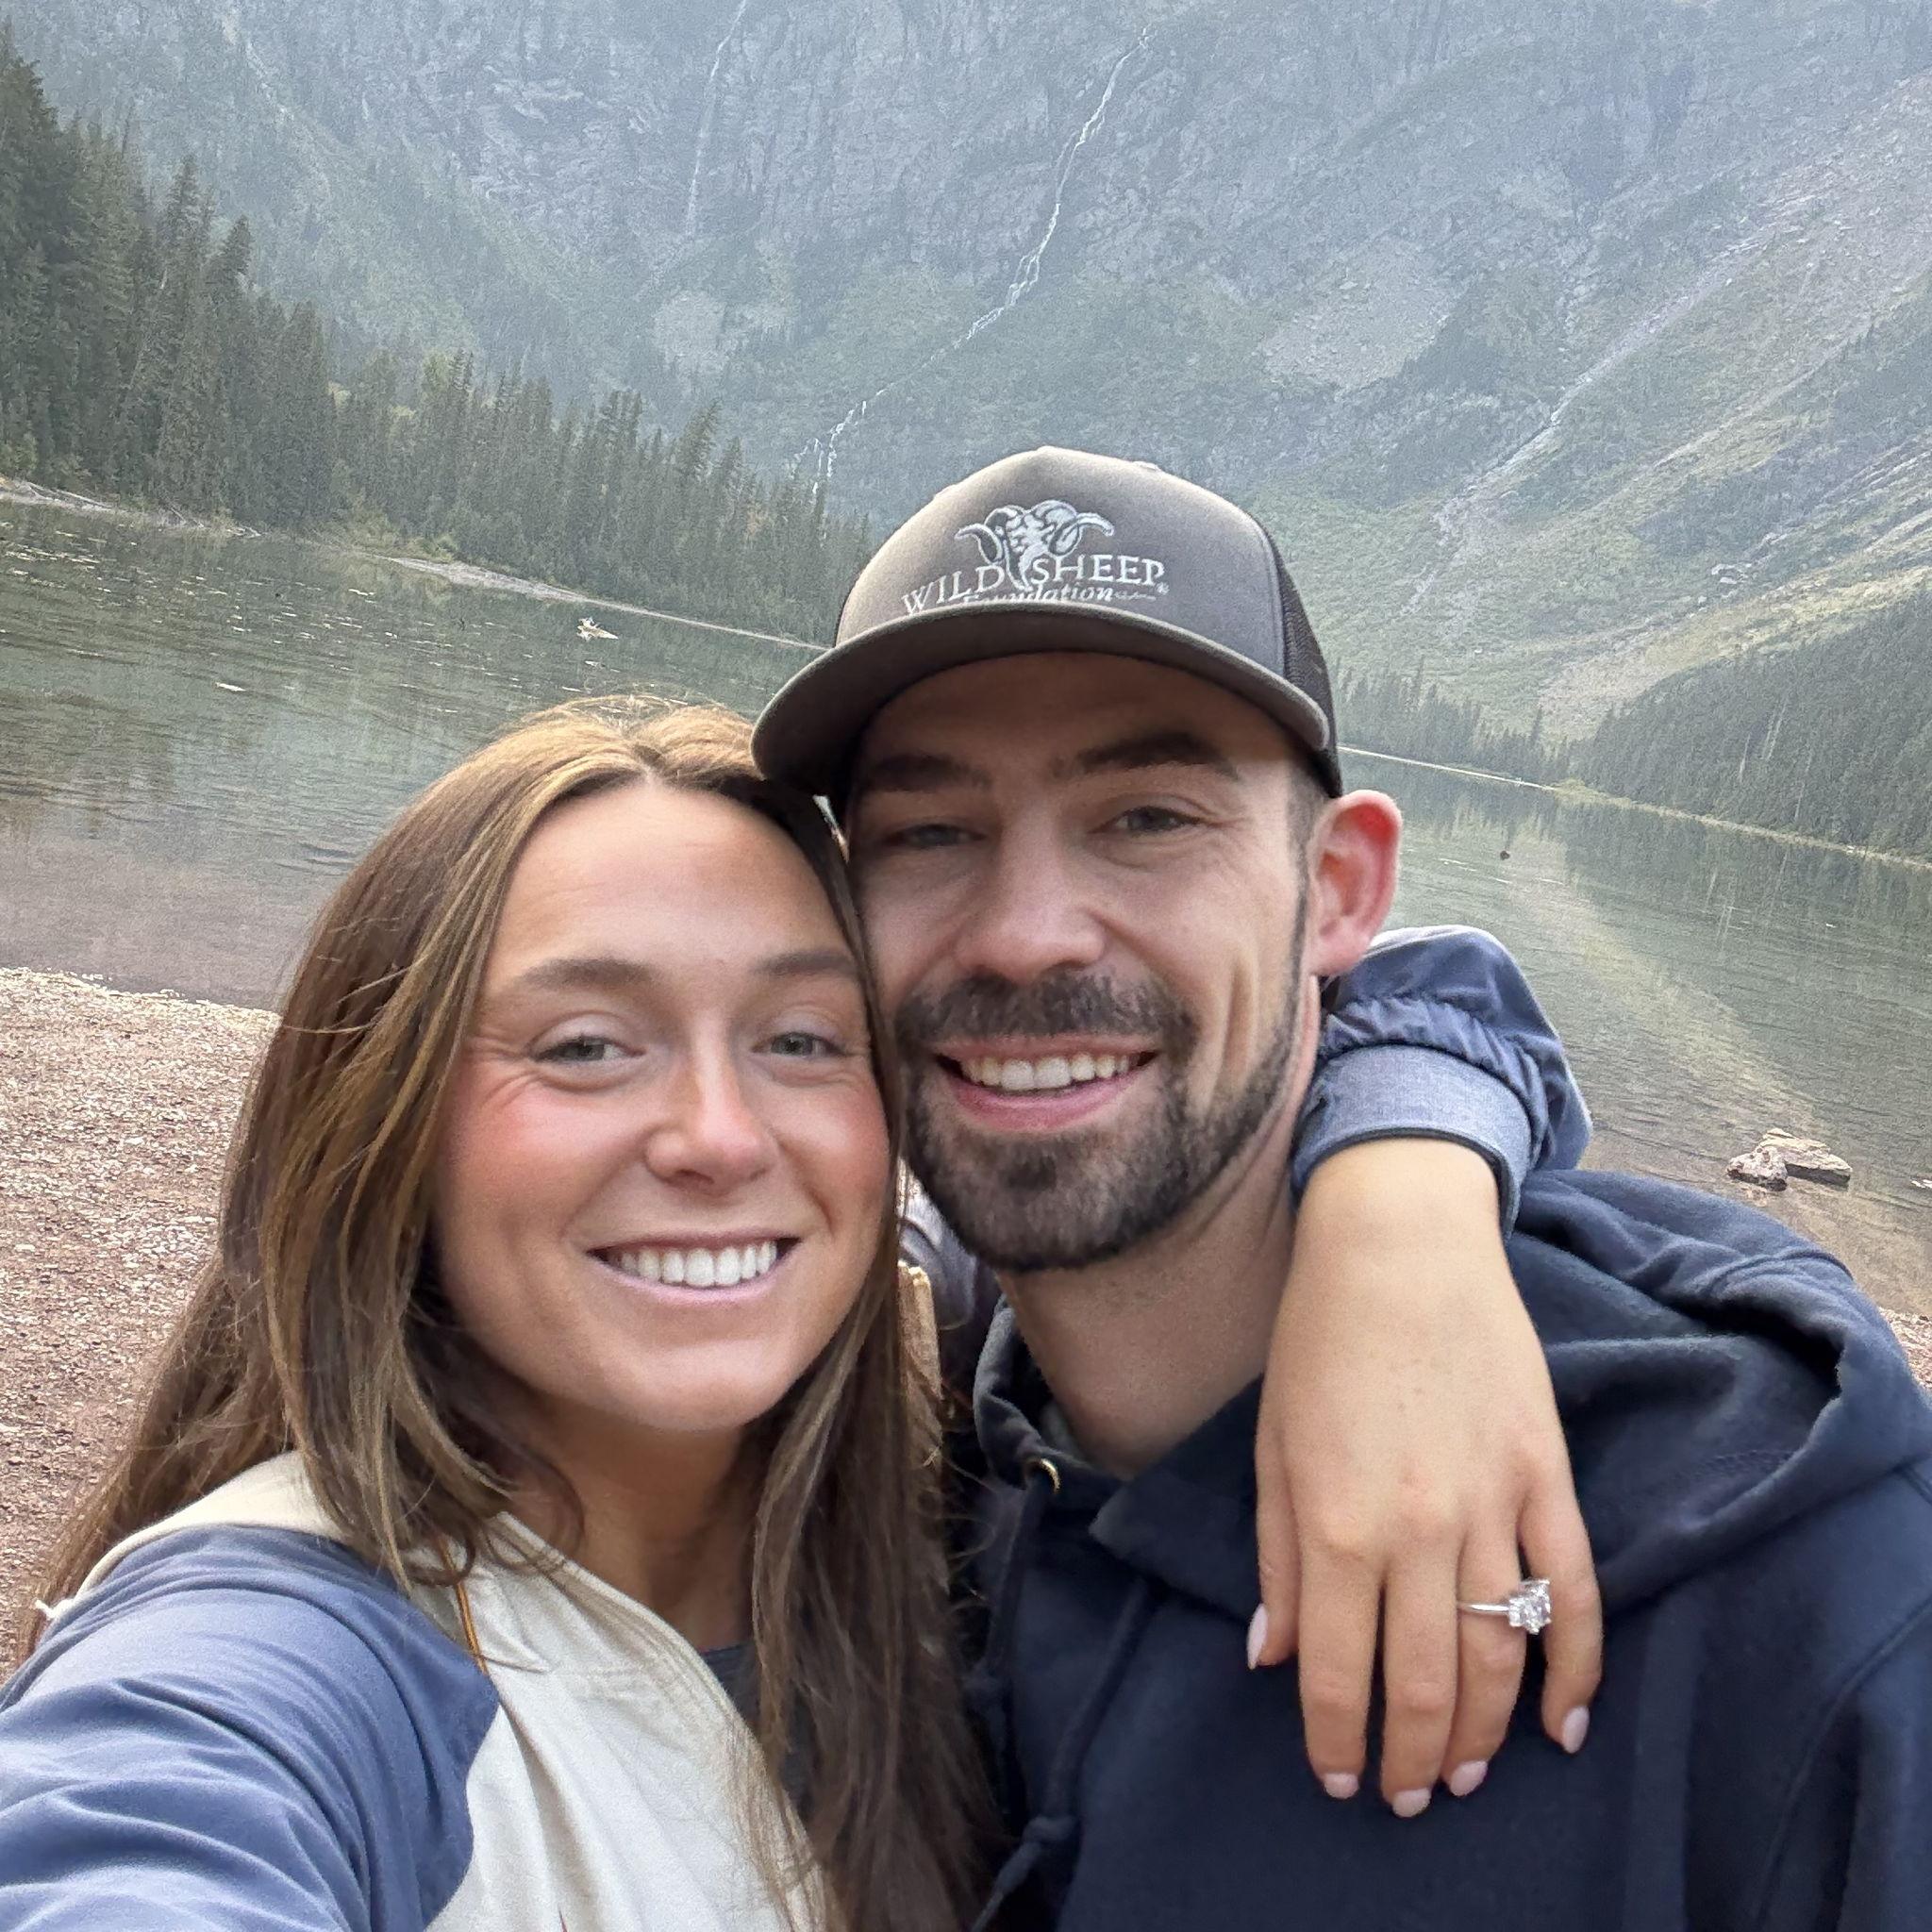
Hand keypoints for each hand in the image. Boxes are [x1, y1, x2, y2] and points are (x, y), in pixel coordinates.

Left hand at [1250, 1139, 1601, 1813]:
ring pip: (1502, 1653)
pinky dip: (1578, 1668)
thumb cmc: (1318, 1342)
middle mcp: (1420, 1530)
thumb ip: (1278, 1561)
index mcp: (1338, 1525)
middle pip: (1428, 1684)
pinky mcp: (1546, 1477)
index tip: (1337, 1778)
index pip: (1340, 1674)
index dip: (1337, 1742)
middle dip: (1413, 1758)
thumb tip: (1272, 1659)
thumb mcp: (1271, 1448)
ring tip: (1466, 1776)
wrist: (1400, 1245)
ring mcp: (1494, 1505)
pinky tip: (1565, 1724)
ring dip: (1487, 1732)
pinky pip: (1576, 1592)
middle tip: (1405, 1797)